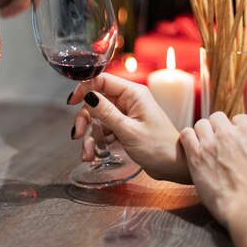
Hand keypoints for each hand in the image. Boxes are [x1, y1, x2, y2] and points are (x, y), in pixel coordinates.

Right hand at [68, 73, 189, 182]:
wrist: (174, 167)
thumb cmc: (158, 148)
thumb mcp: (128, 130)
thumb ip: (106, 113)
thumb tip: (88, 95)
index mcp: (133, 94)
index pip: (103, 80)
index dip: (85, 88)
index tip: (72, 102)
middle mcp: (129, 100)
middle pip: (96, 101)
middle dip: (85, 119)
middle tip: (78, 135)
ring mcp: (126, 114)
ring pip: (98, 117)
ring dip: (90, 135)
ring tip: (87, 153)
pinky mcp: (124, 126)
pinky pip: (104, 129)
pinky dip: (97, 141)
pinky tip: (93, 154)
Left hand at [180, 112, 246, 224]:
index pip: (237, 118)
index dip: (234, 129)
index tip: (233, 140)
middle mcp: (229, 133)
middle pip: (216, 118)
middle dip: (217, 128)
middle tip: (217, 143)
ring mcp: (210, 143)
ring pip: (200, 124)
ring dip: (202, 133)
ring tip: (205, 147)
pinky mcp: (195, 154)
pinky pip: (185, 134)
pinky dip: (188, 138)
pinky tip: (192, 148)